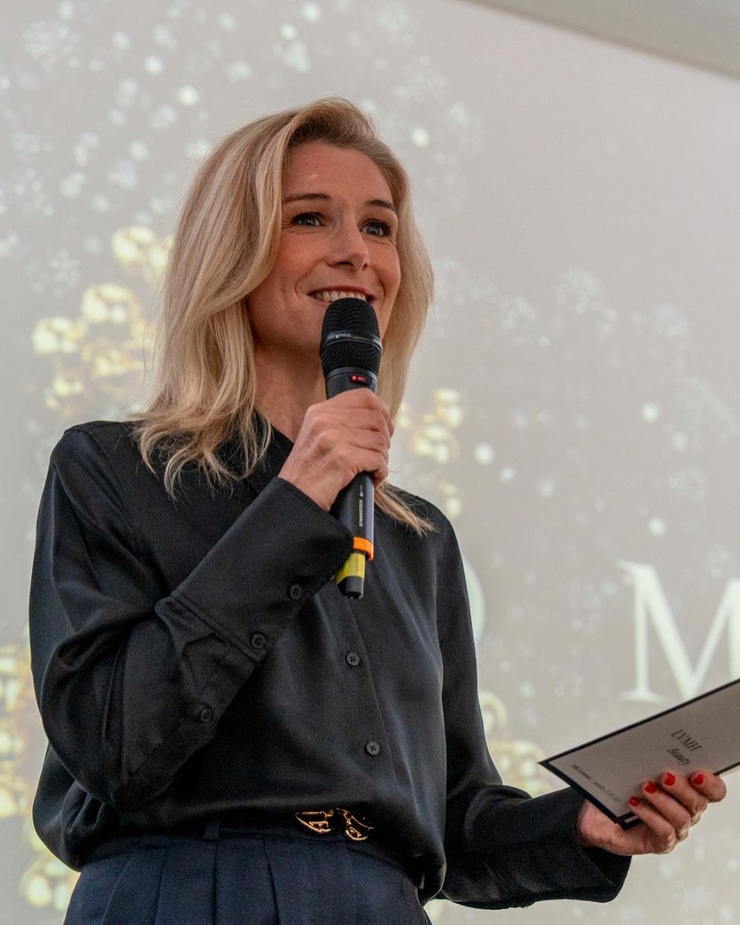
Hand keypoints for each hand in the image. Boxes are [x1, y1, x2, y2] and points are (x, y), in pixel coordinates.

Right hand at [278, 390, 392, 510]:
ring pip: (380, 441)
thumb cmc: (308, 472)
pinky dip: (380, 472)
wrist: (294, 497)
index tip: (385, 426)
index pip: (364, 396)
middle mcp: (325, 420)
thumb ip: (339, 423)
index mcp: (320, 412)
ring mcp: (333, 438)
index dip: (381, 410)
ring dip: (382, 458)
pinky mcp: (343, 458)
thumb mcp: (316, 436)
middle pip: (377, 420)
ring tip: (372, 469)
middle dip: (384, 440)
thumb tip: (377, 418)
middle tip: (378, 454)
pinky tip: (372, 478)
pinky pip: (378, 460)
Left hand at [577, 769, 725, 855]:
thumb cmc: (620, 789)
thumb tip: (653, 746)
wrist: (599, 815)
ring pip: (682, 817)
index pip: (714, 790)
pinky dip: (650, 815)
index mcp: (688, 791)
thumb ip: (651, 760)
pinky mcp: (660, 843)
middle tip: (665, 775)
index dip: (710, 783)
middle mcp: (687, 811)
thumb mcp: (635, 769)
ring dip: (663, 800)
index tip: (696, 773)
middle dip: (682, 788)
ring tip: (645, 787)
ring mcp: (675, 829)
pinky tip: (635, 803)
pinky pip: (664, 831)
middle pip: (698, 802)